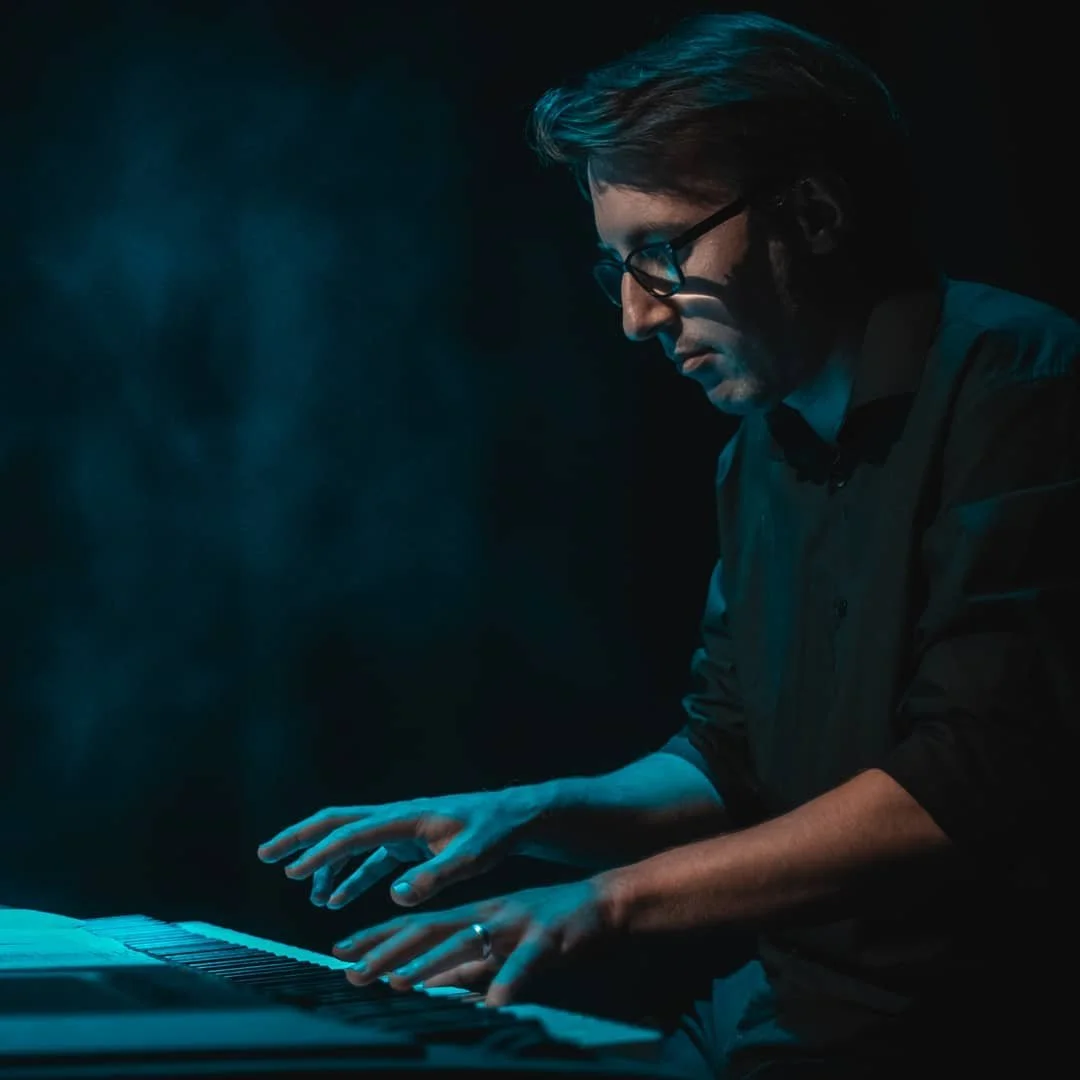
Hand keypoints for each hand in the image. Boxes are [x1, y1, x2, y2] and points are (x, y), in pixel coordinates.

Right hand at [256, 788, 544, 909]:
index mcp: (405, 818)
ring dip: (322, 861)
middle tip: (265, 855)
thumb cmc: (494, 834)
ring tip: (302, 891)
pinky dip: (348, 875)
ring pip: (348, 839)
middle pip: (337, 822)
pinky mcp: (407, 840)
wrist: (514, 817)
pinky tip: (334, 899)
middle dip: (299, 838)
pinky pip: (367, 856)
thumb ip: (434, 876)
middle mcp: (396, 817)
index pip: (352, 833)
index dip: (320, 854)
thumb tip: (393, 895)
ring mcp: (400, 827)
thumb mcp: (471, 858)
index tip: (292, 873)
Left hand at [331, 879, 614, 1006]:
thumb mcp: (498, 946)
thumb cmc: (549, 926)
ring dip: (432, 965)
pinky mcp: (546, 939)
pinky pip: (523, 965)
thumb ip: (463, 967)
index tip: (340, 950)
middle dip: (388, 951)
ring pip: (466, 943)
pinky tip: (493, 1004)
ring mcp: (514, 925)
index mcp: (474, 914)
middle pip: (429, 932)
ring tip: (399, 984)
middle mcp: (487, 914)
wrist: (601, 903)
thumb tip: (422, 986)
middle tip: (352, 972)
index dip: (378, 936)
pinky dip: (507, 981)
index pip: (416, 925)